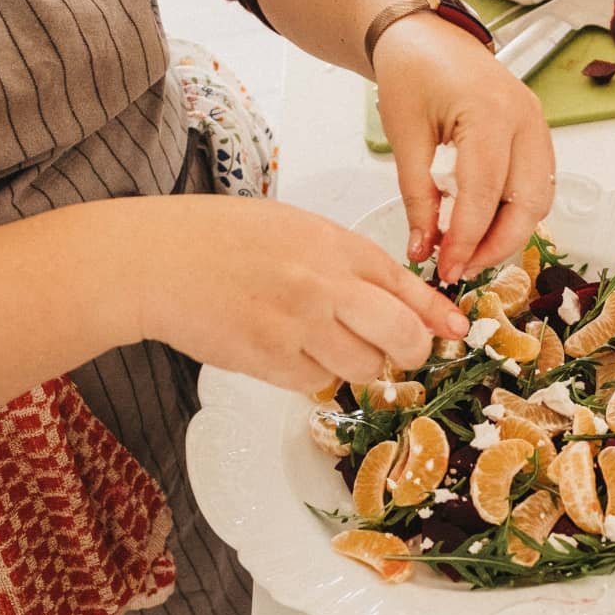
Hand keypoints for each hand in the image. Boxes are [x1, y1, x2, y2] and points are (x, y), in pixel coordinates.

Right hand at [138, 196, 467, 394]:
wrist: (159, 261)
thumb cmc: (224, 240)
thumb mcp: (297, 230)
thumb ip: (348, 263)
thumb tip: (401, 301)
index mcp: (335, 244)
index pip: (407, 287)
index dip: (437, 317)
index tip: (455, 333)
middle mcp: (324, 285)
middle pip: (402, 337)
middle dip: (411, 352)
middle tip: (398, 353)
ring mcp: (298, 326)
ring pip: (364, 368)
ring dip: (358, 366)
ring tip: (326, 344)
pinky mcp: (270, 361)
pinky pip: (316, 383)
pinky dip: (311, 376)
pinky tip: (287, 350)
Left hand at [373, 12, 556, 283]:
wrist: (427, 34)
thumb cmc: (411, 71)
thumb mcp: (404, 136)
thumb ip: (416, 197)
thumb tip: (422, 250)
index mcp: (489, 113)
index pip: (485, 195)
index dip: (466, 240)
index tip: (445, 269)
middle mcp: (525, 119)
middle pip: (527, 204)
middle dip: (495, 245)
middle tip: (459, 268)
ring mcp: (537, 125)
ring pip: (539, 199)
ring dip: (507, 233)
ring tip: (468, 251)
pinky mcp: (535, 133)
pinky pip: (536, 184)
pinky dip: (513, 212)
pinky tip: (481, 225)